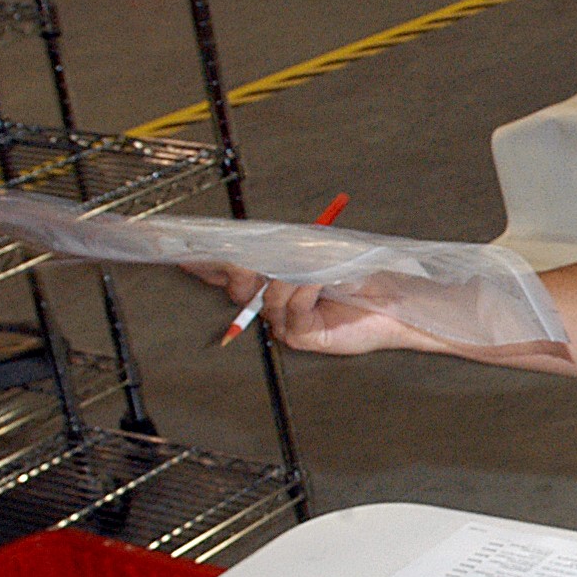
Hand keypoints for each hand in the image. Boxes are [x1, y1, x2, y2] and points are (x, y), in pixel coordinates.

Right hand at [178, 262, 429, 355]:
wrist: (393, 300)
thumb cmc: (360, 276)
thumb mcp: (319, 253)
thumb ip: (286, 249)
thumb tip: (260, 241)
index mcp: (271, 283)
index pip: (228, 274)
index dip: (204, 265)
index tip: (182, 253)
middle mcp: (274, 306)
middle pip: (238, 288)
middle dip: (241, 270)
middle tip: (250, 259)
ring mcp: (285, 324)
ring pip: (267, 298)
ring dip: (287, 279)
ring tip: (312, 272)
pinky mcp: (303, 336)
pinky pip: (292, 309)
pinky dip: (305, 290)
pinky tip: (321, 284)